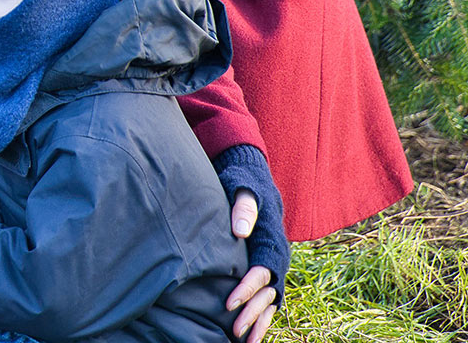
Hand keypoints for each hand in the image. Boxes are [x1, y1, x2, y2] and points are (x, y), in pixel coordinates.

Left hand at [227, 188, 276, 341]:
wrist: (254, 180)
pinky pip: (268, 297)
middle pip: (268, 291)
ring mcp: (275, 265)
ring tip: (244, 341)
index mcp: (272, 240)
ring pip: (271, 300)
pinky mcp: (268, 269)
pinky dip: (262, 316)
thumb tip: (241, 231)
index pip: (262, 270)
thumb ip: (243, 207)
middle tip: (235, 330)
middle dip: (252, 312)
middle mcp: (278, 256)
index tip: (229, 303)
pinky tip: (251, 334)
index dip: (247, 288)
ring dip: (258, 321)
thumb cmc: (244, 184)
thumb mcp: (243, 189)